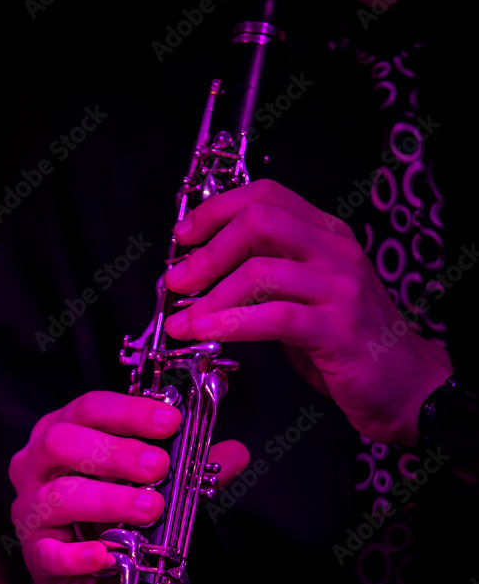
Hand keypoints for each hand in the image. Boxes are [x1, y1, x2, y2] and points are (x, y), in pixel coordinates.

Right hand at [9, 391, 248, 583]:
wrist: (88, 581)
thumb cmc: (112, 518)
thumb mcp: (152, 485)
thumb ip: (190, 468)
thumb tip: (235, 453)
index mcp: (64, 432)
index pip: (90, 408)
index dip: (130, 411)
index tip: (170, 421)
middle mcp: (37, 466)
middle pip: (61, 442)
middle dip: (114, 452)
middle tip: (158, 467)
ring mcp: (31, 510)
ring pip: (59, 496)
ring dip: (108, 499)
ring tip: (150, 509)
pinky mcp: (36, 555)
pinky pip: (51, 553)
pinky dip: (79, 555)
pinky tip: (105, 555)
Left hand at [164, 179, 452, 445]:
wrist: (406, 386)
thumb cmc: (351, 346)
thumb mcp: (307, 299)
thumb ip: (267, 281)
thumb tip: (206, 278)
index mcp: (326, 236)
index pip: (266, 197)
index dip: (217, 210)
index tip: (184, 236)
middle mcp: (335, 253)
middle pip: (259, 221)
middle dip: (207, 251)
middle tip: (178, 281)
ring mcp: (339, 289)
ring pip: (261, 270)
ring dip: (211, 297)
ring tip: (183, 320)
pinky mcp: (337, 329)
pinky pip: (274, 317)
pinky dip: (231, 324)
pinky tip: (207, 335)